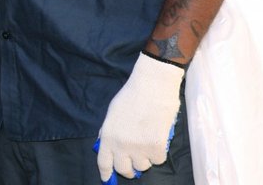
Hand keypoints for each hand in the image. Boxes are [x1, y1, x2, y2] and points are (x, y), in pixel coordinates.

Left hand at [96, 53, 183, 180]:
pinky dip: (159, 152)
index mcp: (108, 136)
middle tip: (134, 161)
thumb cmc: (131, 96)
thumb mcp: (112, 113)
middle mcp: (121, 145)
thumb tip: (105, 146)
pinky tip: (157, 137)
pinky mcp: (156, 148)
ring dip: (145, 158)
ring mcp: (139, 148)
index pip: (104, 162)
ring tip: (147, 140)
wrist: (152, 86)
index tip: (107, 179)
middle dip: (129, 169)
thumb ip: (109, 131)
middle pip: (124, 170)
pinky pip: (158, 160)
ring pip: (143, 166)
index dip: (106, 173)